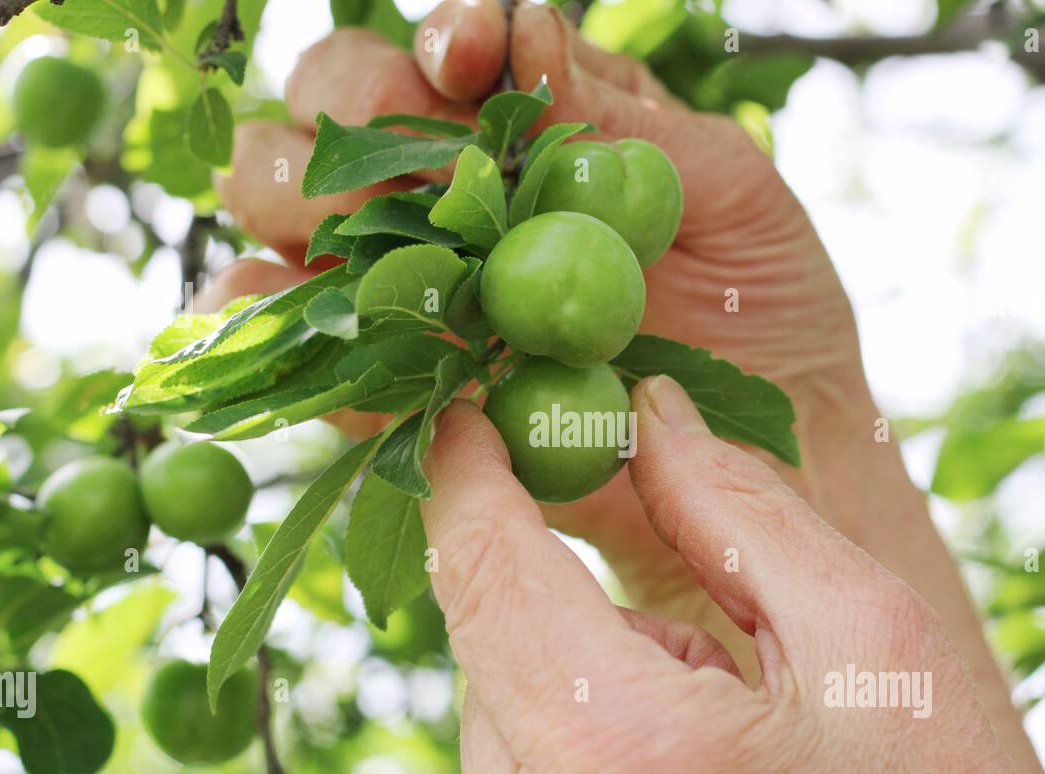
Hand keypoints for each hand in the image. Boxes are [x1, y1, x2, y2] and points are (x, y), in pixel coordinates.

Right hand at [199, 1, 864, 665]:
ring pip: (295, 229)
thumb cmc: (770, 310)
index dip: (441, 46)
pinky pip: (317, 355)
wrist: (776, 459)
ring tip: (330, 236)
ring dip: (287, 214)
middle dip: (343, 129)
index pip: (450, 61)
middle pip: (340, 129)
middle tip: (395, 170)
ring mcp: (422, 299)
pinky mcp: (407, 393)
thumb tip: (525, 37)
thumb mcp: (733, 194)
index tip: (466, 62)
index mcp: (535, 134)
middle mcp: (459, 206)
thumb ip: (629, 123)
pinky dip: (272, 329)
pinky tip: (268, 308)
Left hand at [424, 379, 1044, 773]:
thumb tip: (647, 412)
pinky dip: (586, 747)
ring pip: (508, 707)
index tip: (471, 412)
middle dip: (580, 605)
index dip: (467, 468)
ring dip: (591, 684)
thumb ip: (741, 513)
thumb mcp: (874, 646)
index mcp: (614, 751)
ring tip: (720, 745)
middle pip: (497, 639)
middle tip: (713, 652)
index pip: (486, 565)